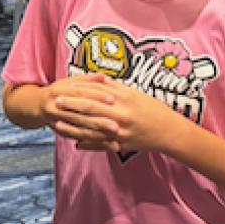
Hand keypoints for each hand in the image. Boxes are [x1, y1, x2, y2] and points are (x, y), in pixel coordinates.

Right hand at [40, 75, 119, 146]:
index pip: (81, 93)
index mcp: (60, 90)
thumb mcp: (70, 81)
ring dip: (98, 135)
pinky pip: (80, 138)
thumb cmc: (59, 91)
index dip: (97, 96)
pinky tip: (107, 145)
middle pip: (81, 114)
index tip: (112, 99)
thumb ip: (87, 80)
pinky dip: (95, 142)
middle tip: (116, 125)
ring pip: (80, 129)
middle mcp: (56, 106)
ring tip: (114, 137)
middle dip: (99, 120)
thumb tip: (104, 76)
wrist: (38, 105)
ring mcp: (57, 121)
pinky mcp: (61, 132)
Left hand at [60, 80, 186, 154]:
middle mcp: (120, 115)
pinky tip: (75, 142)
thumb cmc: (153, 109)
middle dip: (71, 106)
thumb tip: (97, 78)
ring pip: (91, 129)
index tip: (65, 87)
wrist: (168, 131)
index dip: (78, 91)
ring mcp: (119, 132)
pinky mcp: (121, 144)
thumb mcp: (135, 93)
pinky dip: (87, 142)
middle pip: (90, 110)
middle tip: (56, 102)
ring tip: (58, 122)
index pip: (95, 94)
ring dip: (73, 126)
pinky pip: (100, 144)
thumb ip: (115, 87)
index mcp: (123, 100)